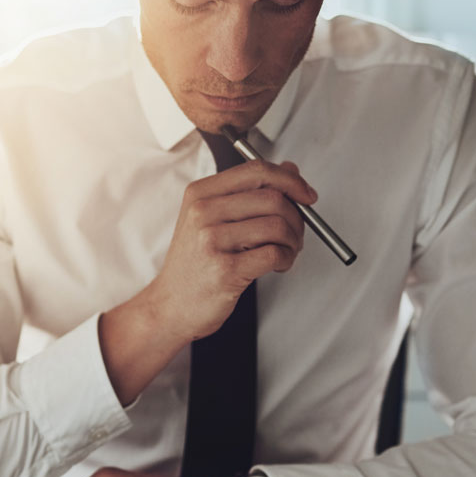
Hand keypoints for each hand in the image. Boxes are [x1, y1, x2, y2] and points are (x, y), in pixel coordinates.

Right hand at [153, 158, 316, 341]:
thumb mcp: (210, 220)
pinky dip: (286, 259)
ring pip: (277, 226)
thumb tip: (289, 170)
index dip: (290, 180)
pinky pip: (274, 254)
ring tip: (285, 252)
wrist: (169, 306)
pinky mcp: (225, 270)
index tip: (306, 195)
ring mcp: (212, 241)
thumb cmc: (192, 265)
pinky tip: (278, 264)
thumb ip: (249, 192)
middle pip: (272, 198)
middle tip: (295, 233)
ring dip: (292, 241)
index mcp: (200, 194)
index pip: (256, 171)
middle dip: (296, 217)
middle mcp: (203, 213)